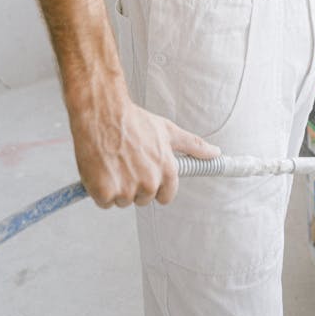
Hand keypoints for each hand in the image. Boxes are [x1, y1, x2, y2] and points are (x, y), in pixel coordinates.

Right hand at [68, 82, 219, 207]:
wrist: (103, 113)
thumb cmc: (133, 120)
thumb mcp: (168, 130)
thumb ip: (193, 145)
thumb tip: (215, 153)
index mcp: (166, 170)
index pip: (166, 196)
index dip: (155, 186)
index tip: (146, 174)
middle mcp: (149, 182)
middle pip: (142, 199)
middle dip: (133, 184)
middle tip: (126, 161)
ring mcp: (127, 189)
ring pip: (122, 201)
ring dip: (116, 187)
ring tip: (113, 161)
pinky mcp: (105, 192)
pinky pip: (104, 202)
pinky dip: (99, 189)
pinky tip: (101, 168)